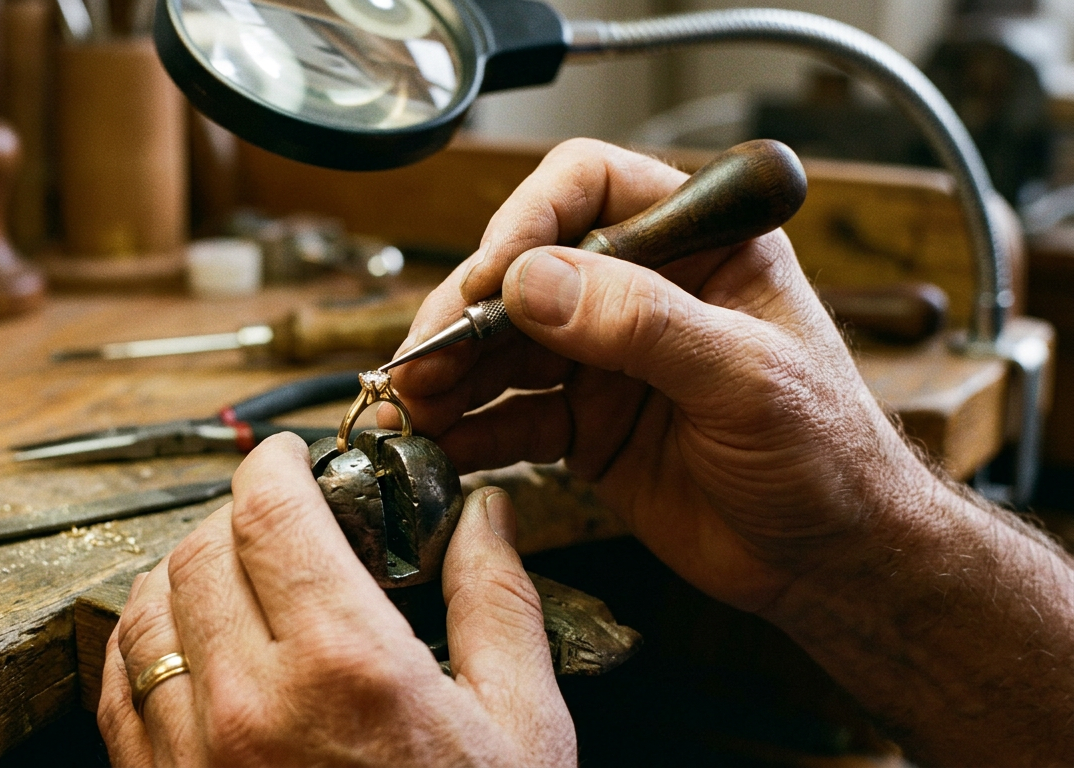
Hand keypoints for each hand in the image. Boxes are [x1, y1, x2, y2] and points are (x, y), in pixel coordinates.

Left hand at [96, 434, 574, 766]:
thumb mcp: (522, 729)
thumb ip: (499, 605)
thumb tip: (486, 517)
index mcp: (347, 668)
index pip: (272, 512)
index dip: (276, 464)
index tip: (292, 458)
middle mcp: (250, 705)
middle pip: (201, 549)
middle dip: (240, 515)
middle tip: (284, 524)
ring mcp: (190, 761)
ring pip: (144, 610)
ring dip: (183, 572)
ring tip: (234, 578)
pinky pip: (118, 690)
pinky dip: (143, 643)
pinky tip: (188, 646)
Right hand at [389, 139, 938, 613]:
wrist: (830, 559)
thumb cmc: (828, 455)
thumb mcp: (747, 378)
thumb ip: (644, 325)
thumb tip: (533, 282)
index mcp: (696, 244)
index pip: (590, 187)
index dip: (529, 222)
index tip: (493, 281)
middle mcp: (641, 289)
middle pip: (524, 270)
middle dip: (465, 314)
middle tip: (424, 359)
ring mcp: (605, 357)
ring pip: (502, 345)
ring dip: (450, 374)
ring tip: (409, 408)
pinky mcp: (583, 423)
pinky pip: (508, 416)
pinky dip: (468, 432)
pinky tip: (436, 447)